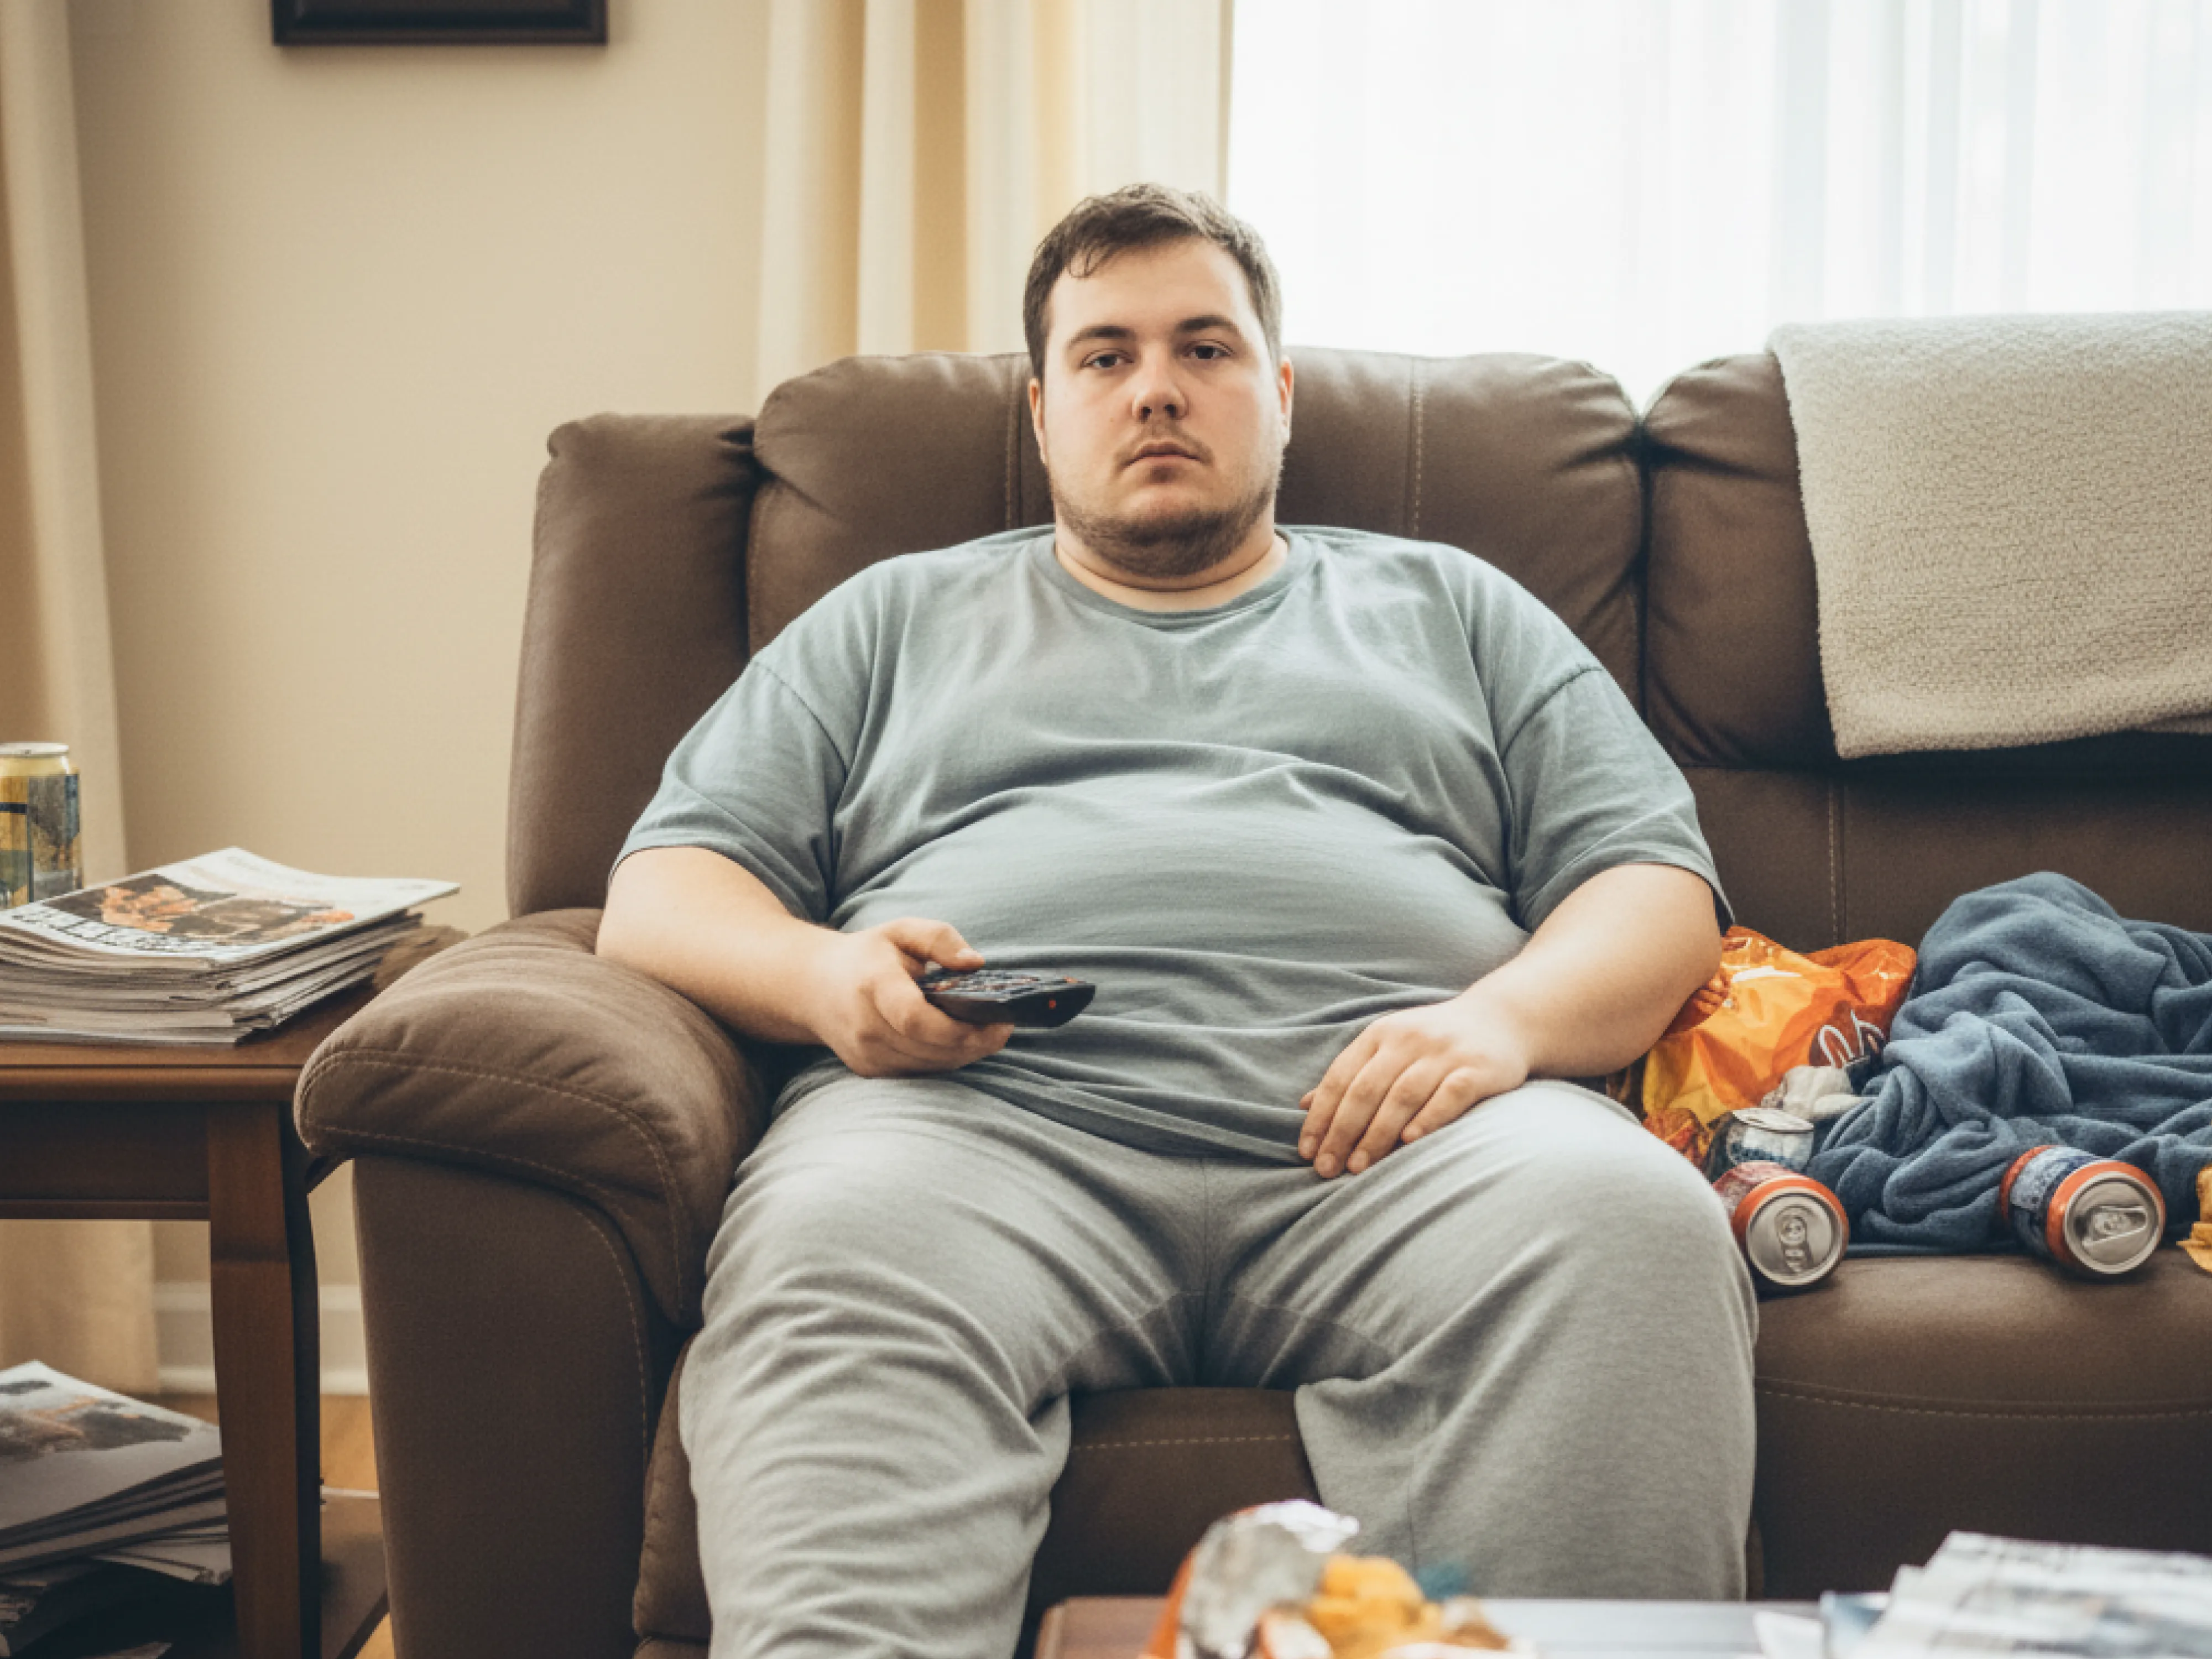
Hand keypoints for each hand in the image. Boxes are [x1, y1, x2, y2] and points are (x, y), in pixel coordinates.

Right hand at [801, 918, 1014, 1077]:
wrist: (813, 987)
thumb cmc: (866, 956)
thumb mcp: (901, 931)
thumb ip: (939, 938)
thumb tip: (975, 963)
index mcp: (873, 985)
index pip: (916, 1019)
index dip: (960, 1028)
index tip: (997, 1021)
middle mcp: (865, 1026)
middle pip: (932, 1048)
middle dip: (975, 1042)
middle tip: (1003, 1027)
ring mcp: (865, 1053)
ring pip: (930, 1065)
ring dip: (963, 1053)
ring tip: (986, 1032)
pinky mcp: (869, 1070)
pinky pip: (918, 1071)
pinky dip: (943, 1059)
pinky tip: (956, 1041)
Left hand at [1299, 991, 1532, 1177]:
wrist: (1501, 1020)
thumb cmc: (1433, 1043)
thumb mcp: (1388, 1048)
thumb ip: (1350, 1075)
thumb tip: (1304, 1105)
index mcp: (1379, 1035)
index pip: (1340, 1078)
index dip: (1321, 1116)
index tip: (1307, 1152)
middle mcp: (1408, 1039)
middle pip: (1366, 1089)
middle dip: (1342, 1132)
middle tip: (1328, 1168)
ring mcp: (1444, 1052)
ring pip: (1403, 1095)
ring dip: (1377, 1134)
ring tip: (1359, 1167)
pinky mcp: (1477, 1067)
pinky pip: (1450, 1094)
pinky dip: (1428, 1118)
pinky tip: (1410, 1143)